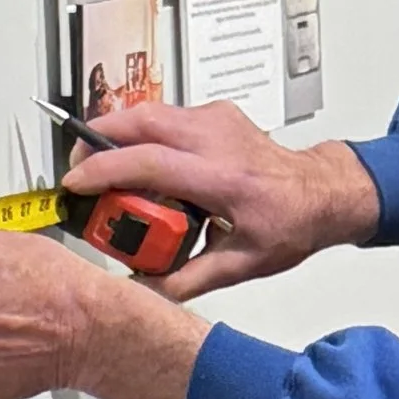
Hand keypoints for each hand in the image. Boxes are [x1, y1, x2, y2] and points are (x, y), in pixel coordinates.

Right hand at [61, 101, 379, 299]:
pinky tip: (136, 157)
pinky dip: (141, 131)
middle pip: (142, 121)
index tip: (77, 182)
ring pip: (150, 111)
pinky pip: (165, 114)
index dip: (105, 170)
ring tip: (98, 163)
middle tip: (76, 165)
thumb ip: (188, 279)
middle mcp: (219, 141)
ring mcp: (217, 120)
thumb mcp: (243, 264)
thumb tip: (144, 287)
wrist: (321, 192)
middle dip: (97, 137)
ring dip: (115, 131)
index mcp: (226, 179)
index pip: (151, 163)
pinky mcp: (214, 114)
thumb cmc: (291, 221)